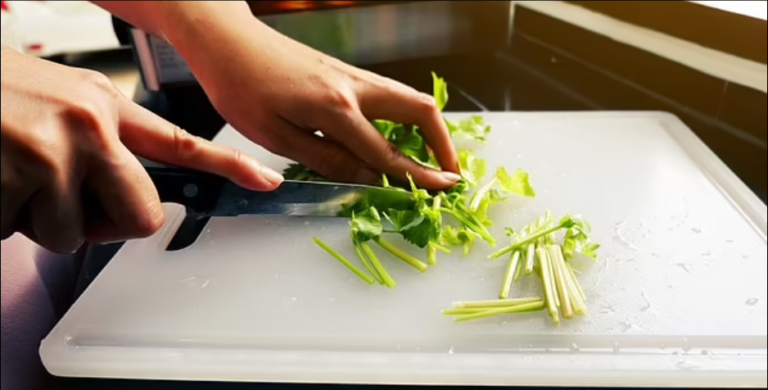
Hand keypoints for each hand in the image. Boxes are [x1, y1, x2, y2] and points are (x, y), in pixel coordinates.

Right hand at [0, 46, 280, 252]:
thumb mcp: (54, 101)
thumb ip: (98, 140)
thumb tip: (126, 187)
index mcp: (102, 104)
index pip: (180, 141)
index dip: (229, 165)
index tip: (265, 181)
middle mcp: (88, 124)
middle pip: (140, 214)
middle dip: (101, 222)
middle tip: (61, 198)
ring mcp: (53, 150)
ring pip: (71, 233)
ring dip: (36, 219)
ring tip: (7, 173)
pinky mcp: (15, 176)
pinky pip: (23, 234)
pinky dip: (1, 220)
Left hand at [171, 17, 460, 189]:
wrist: (228, 42)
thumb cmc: (240, 88)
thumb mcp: (275, 136)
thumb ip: (325, 159)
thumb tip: (366, 178)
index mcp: (334, 108)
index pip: (386, 151)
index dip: (417, 175)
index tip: (442, 190)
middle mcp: (353, 86)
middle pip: (418, 111)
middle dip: (442, 143)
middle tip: (449, 172)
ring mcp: (353, 75)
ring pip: (409, 98)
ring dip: (428, 128)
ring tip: (433, 157)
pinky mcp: (346, 72)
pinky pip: (391, 94)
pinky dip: (407, 117)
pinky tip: (400, 134)